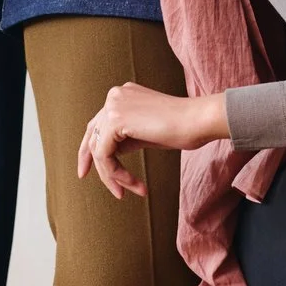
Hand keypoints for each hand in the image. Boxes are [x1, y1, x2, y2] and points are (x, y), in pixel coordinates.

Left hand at [76, 81, 222, 198]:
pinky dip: (116, 174)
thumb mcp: (145, 132)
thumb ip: (124, 137)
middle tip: (97, 184)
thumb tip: (106, 153)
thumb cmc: (181, 128)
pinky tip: (134, 184)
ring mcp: (113, 106)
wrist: (197, 121)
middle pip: (93, 136)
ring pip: (98, 150)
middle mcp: (114, 96)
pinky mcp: (114, 121)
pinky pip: (104, 156)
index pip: (97, 124)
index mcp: (122, 94)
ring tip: (128, 191)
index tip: (87, 171)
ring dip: (112, 175)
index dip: (90, 149)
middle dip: (94, 164)